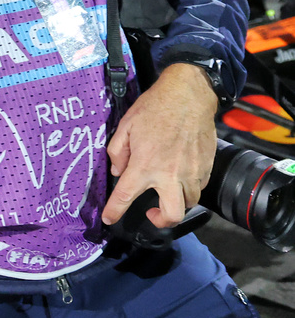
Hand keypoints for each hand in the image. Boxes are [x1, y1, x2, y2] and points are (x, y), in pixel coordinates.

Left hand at [102, 63, 217, 228]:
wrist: (188, 96)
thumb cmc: (154, 108)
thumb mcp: (125, 126)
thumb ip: (117, 153)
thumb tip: (118, 172)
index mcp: (145, 165)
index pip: (125, 196)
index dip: (115, 211)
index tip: (110, 220)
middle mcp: (170, 174)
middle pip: (172, 215)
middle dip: (161, 221)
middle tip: (151, 213)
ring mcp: (192, 172)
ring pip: (189, 203)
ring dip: (177, 203)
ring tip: (166, 192)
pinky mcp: (207, 166)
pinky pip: (199, 187)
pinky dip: (189, 188)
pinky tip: (179, 177)